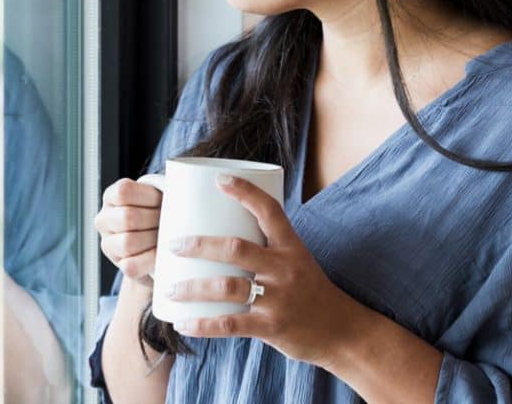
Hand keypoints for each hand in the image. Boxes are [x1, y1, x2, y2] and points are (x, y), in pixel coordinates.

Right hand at [95, 177, 164, 287]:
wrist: (159, 244)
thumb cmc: (160, 214)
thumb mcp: (157, 196)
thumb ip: (164, 189)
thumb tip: (182, 190)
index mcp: (111, 197)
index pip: (123, 191)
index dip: (147, 196)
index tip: (162, 201)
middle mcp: (104, 219)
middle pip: (127, 217)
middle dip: (154, 220)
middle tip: (168, 221)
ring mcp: (108, 244)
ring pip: (128, 243)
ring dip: (153, 240)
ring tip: (166, 236)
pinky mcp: (118, 264)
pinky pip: (131, 265)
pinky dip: (151, 260)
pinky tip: (161, 254)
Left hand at [164, 173, 369, 367]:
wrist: (343, 333)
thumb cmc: (311, 294)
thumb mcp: (297, 262)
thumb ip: (266, 251)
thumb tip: (222, 239)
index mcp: (290, 247)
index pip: (269, 210)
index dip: (244, 191)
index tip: (219, 179)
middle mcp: (284, 269)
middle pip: (235, 248)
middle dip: (199, 245)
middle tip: (173, 244)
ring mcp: (278, 299)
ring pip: (227, 287)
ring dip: (192, 288)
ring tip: (168, 289)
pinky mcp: (272, 327)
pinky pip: (230, 324)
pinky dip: (202, 324)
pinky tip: (182, 323)